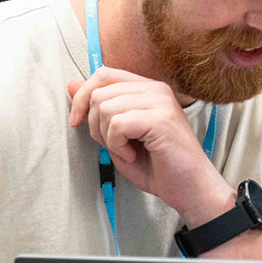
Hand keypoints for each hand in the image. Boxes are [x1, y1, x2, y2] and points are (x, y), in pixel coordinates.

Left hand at [67, 68, 234, 225]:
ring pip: (105, 108)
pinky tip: (133, 154)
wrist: (189, 188)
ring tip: (128, 151)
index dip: (82, 96)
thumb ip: (98, 108)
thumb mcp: (118, 135)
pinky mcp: (161, 118)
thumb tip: (71, 84)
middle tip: (115, 145)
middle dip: (94, 125)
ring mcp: (161, 102)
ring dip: (107, 137)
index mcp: (149, 89)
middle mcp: (157, 90)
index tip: (77, 121)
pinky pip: (117, 124)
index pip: (104, 74)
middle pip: (99, 92)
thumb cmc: (159, 166)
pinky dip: (117, 145)